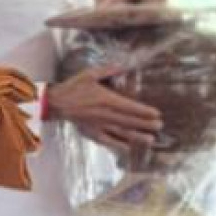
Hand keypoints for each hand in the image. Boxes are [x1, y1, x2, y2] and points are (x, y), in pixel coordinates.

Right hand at [48, 65, 164, 151]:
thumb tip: (123, 66)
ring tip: (150, 139)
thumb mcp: (90, 74)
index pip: (130, 107)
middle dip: (146, 124)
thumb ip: (108, 71)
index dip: (144, 111)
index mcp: (106, 99)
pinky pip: (107, 141)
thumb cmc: (73, 87)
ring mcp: (98, 125)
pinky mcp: (91, 133)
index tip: (157, 113)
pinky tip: (128, 148)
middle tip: (159, 126)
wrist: (55, 103)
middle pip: (129, 121)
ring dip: (137, 136)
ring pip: (121, 132)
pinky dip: (118, 145)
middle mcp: (104, 114)